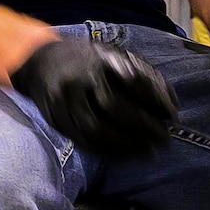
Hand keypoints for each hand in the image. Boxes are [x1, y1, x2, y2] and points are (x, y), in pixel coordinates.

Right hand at [9, 38, 177, 156]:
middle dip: (143, 127)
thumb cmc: (87, 59)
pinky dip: (106, 150)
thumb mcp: (113, 55)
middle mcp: (79, 76)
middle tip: (165, 140)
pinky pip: (82, 140)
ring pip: (96, 128)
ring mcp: (63, 99)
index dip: (155, 100)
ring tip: (148, 152)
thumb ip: (143, 72)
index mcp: (99, 57)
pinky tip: (124, 154)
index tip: (172, 115)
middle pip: (114, 106)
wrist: (37, 60)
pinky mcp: (55, 117)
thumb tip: (172, 102)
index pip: (133, 80)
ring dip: (126, 145)